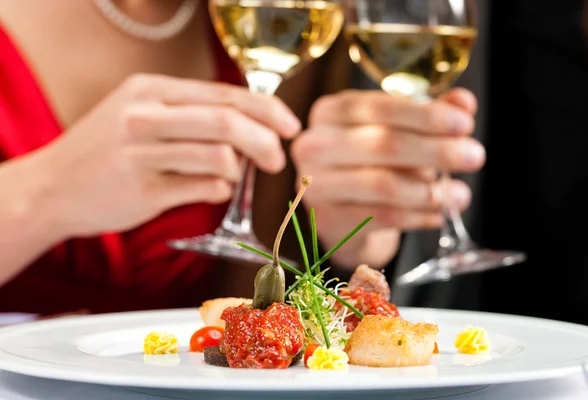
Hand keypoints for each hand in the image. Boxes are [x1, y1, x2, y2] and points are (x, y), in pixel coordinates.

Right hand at [33, 74, 299, 236]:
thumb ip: (191, 116)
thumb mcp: (139, 114)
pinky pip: (202, 188)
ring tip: (233, 175)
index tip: (290, 127)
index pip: (224, 94)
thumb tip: (251, 127)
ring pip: (218, 157)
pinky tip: (212, 189)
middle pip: (226, 123)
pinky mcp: (141, 191)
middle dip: (265, 141)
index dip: (267, 110)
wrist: (50, 187)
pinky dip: (219, 190)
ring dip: (239, 170)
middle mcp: (144, 117)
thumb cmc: (106, 150)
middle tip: (278, 160)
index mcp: (150, 91)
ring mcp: (140, 155)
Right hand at [291, 88, 483, 268]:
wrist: (342, 214)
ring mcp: (316, 184)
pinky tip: (439, 215)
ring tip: (461, 194)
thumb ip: (429, 116)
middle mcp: (314, 144)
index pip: (380, 107)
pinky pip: (382, 217)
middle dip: (436, 150)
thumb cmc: (371, 164)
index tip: (466, 125)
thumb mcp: (397, 132)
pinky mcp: (328, 219)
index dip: (426, 116)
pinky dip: (418, 217)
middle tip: (475, 156)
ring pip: (383, 184)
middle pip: (383, 144)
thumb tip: (464, 103)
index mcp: (330, 111)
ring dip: (430, 191)